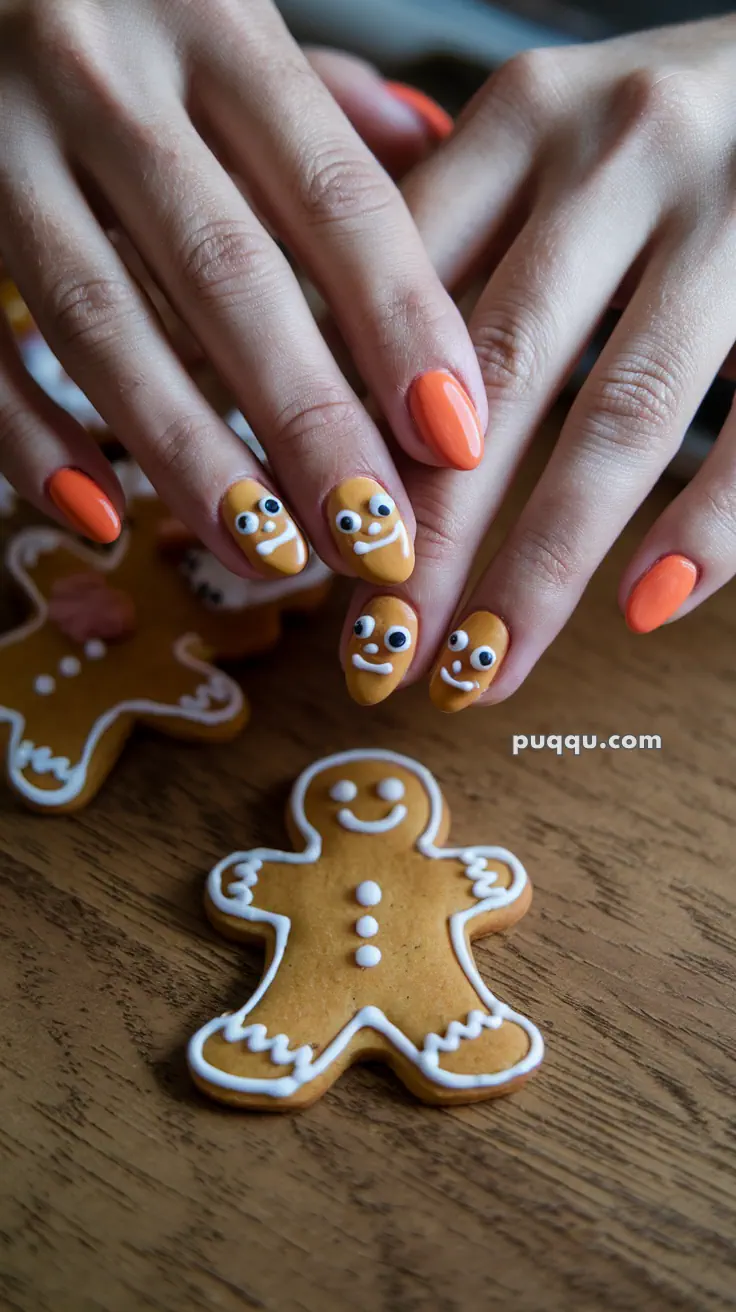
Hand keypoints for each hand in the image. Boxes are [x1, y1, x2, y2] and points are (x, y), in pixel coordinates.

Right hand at [0, 1, 483, 585]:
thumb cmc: (115, 9)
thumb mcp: (220, 16)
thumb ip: (313, 93)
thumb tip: (427, 142)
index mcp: (210, 23)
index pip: (335, 195)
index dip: (401, 324)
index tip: (454, 440)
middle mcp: (103, 74)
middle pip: (228, 277)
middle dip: (310, 424)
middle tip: (374, 537)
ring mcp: (0, 143)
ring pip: (102, 325)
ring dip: (192, 458)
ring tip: (270, 555)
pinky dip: (30, 442)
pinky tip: (101, 518)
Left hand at [342, 16, 735, 709]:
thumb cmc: (652, 136)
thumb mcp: (539, 145)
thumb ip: (445, 240)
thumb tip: (328, 391)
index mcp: (525, 121)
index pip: (406, 296)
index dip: (352, 435)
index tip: (309, 550)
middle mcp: (621, 158)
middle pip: (498, 376)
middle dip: (429, 535)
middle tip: (375, 654)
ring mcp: (729, 220)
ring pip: (619, 420)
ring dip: (541, 566)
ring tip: (480, 671)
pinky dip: (707, 527)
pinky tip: (643, 610)